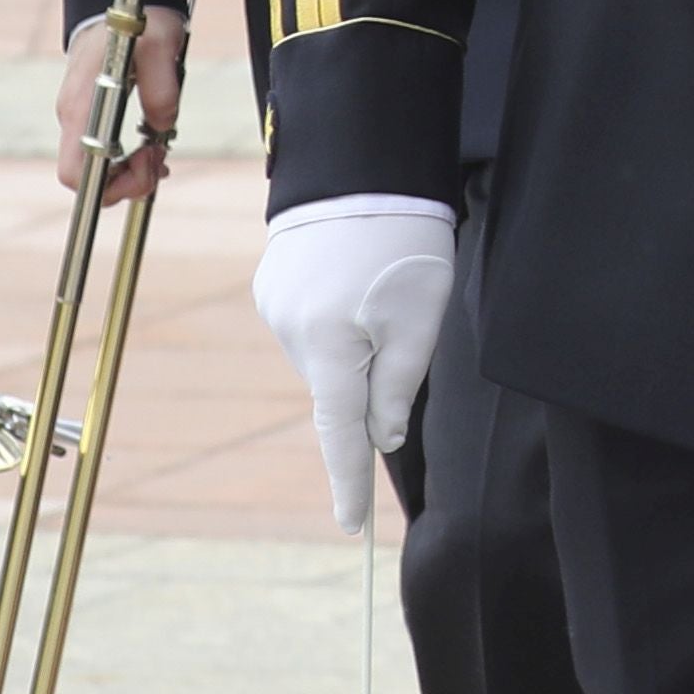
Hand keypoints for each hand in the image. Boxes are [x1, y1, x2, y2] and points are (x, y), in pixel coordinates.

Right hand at [56, 6, 179, 206]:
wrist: (121, 7)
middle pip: (85, 178)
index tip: (150, 161)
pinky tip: (152, 149)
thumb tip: (162, 127)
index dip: (111, 184)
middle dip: (127, 180)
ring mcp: (79, 118)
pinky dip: (126, 160)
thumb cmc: (137, 23)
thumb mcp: (161, 45)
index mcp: (82, 107)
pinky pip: (101, 153)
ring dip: (129, 171)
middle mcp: (73, 118)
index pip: (74, 172)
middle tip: (161, 157)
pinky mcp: (90, 117)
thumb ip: (162, 87)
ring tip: (159, 152)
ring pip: (95, 168)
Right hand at [253, 204, 455, 533]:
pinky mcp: (273, 286)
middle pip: (341, 386)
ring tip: (383, 280)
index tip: (352, 527)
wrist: (362, 166)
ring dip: (357, 339)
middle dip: (372, 376)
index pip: (341, 435)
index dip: (349, 482)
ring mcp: (274, 309)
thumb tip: (382, 437)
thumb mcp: (420, 316)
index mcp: (329, 349)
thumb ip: (399, 384)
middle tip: (404, 316)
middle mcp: (290, 335)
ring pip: (328, 353)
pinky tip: (356, 274)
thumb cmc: (403, 240)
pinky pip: (314, 322)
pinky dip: (339, 315)